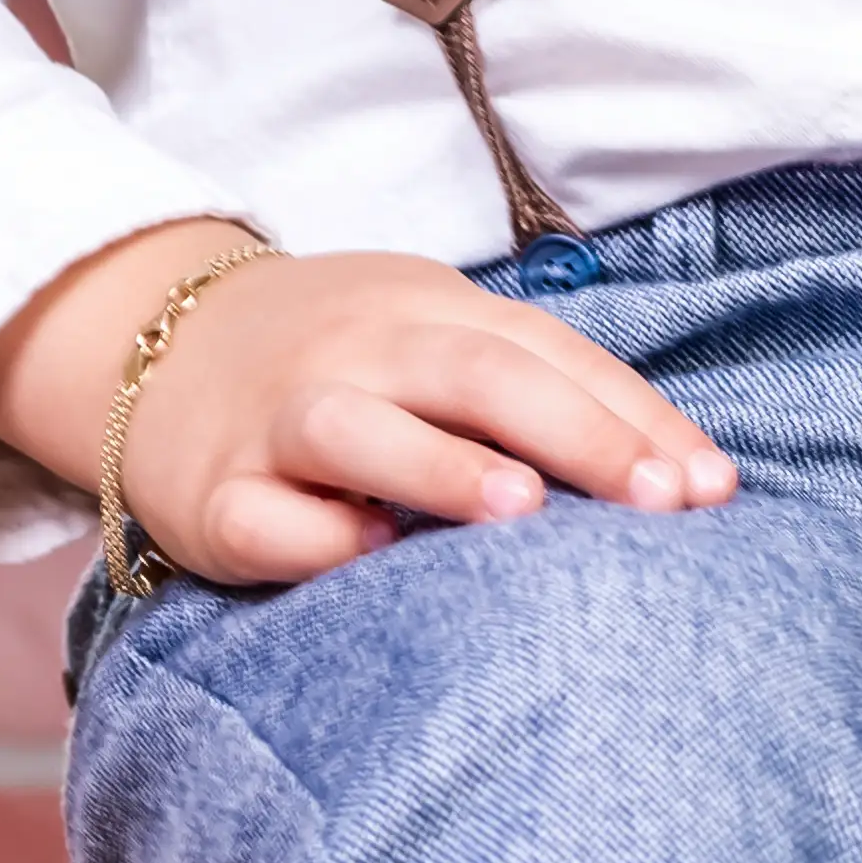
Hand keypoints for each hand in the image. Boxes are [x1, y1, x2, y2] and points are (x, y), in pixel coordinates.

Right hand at [0, 228, 735, 591]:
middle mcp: (356, 351)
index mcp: (427, 308)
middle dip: (577, 434)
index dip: (634, 418)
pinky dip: (316, 537)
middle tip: (662, 500)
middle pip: (473, 373)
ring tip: (524, 510)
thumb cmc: (343, 361)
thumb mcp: (436, 336)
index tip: (711, 487)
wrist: (150, 344)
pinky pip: (263, 519)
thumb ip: (539, 388)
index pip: (549, 354)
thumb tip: (682, 474)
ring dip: (442, 467)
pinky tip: (373, 554)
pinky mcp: (212, 495)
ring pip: (355, 429)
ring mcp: (277, 419)